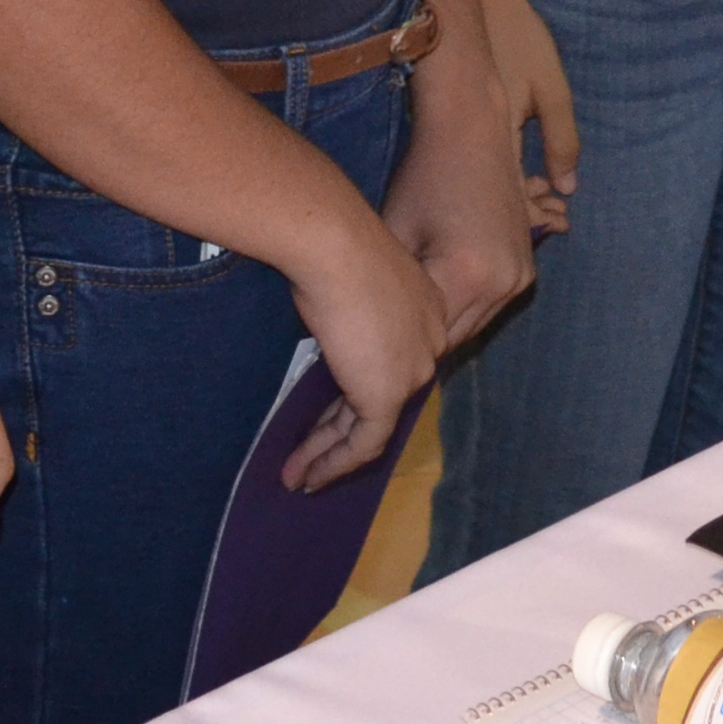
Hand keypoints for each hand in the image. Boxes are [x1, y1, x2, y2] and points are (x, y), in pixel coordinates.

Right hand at [279, 201, 456, 492]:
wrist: (334, 245)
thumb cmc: (331, 249)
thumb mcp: (343, 282)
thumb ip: (345, 314)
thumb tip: (324, 329)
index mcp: (424, 309)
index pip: (389, 362)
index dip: (353, 394)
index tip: (322, 416)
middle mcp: (428, 342)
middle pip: (379, 397)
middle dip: (338, 431)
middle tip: (307, 456)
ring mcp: (411, 370)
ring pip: (369, 427)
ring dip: (327, 456)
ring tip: (295, 478)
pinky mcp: (389, 394)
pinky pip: (363, 444)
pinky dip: (333, 464)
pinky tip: (307, 477)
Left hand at [381, 57, 536, 344]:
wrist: (472, 132)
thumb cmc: (424, 178)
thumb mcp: (398, 237)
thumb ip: (397, 291)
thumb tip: (379, 328)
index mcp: (469, 277)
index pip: (431, 338)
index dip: (402, 344)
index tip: (375, 348)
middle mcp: (504, 284)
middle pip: (457, 337)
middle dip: (424, 341)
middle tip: (389, 340)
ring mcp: (521, 276)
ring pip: (476, 324)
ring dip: (447, 325)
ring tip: (410, 320)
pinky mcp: (526, 267)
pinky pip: (492, 305)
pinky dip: (466, 307)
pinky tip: (437, 296)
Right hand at [485, 0, 577, 232]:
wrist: (481, 2)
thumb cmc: (521, 40)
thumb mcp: (551, 89)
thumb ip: (561, 139)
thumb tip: (568, 187)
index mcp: (497, 140)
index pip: (513, 199)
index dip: (537, 219)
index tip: (562, 223)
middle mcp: (475, 145)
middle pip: (499, 199)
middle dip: (530, 213)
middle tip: (558, 216)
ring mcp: (464, 135)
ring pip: (490, 184)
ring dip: (518, 196)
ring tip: (547, 198)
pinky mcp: (461, 125)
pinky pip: (483, 163)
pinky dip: (506, 176)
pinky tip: (526, 175)